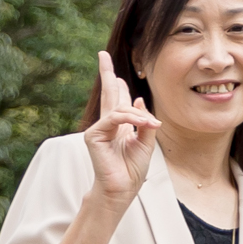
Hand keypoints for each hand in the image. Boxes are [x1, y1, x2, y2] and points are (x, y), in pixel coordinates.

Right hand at [82, 51, 158, 210]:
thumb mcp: (146, 142)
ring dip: (138, 114)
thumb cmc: (133, 168)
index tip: (114, 70)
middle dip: (106, 73)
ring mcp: (99, 129)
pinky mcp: (93, 135)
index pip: (117, 99)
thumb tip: (140, 100)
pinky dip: (130, 119)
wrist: (123, 188)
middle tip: (102, 54)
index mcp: (120, 124)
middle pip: (107, 93)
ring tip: (149, 124)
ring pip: (119, 108)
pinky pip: (114, 119)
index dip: (116, 83)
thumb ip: (144, 121)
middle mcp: (108, 124)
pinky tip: (142, 123)